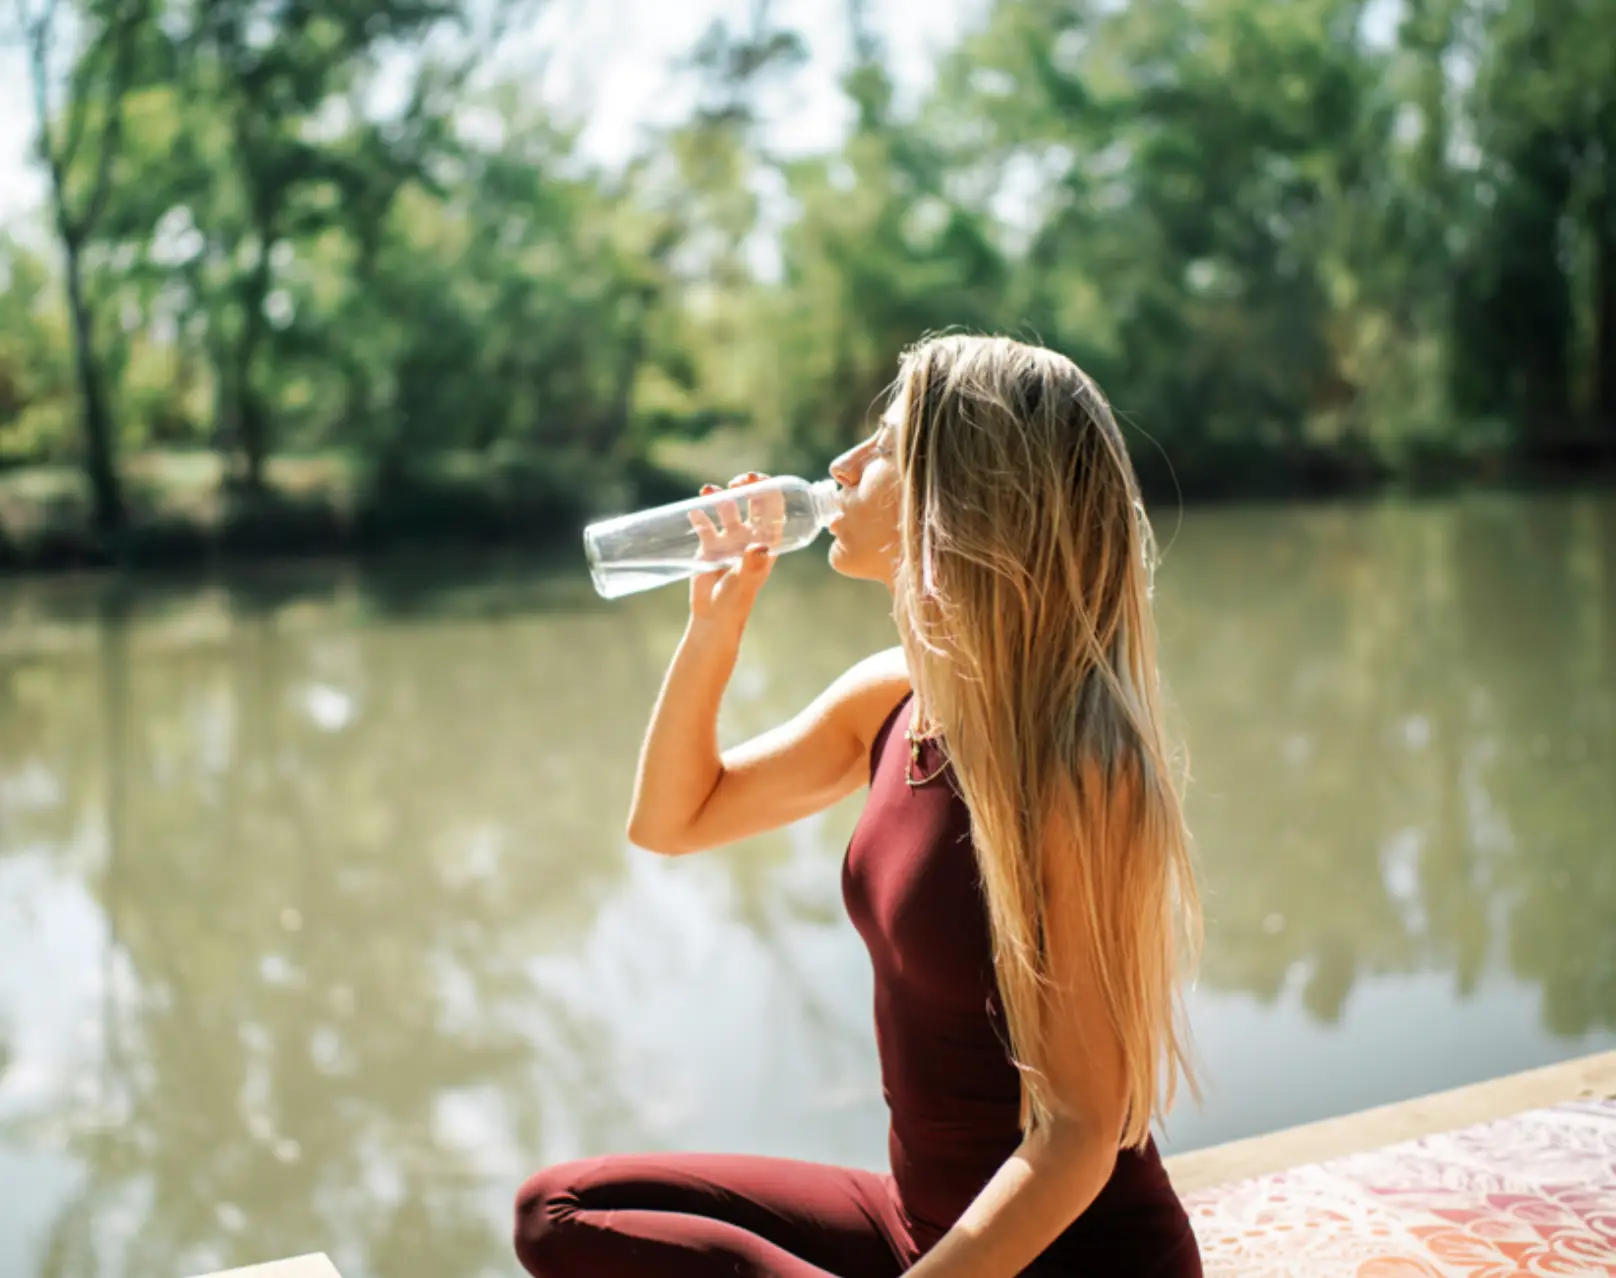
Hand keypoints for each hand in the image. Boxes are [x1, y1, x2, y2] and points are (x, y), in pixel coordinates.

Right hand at [688, 472, 783, 627]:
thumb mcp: (746, 582)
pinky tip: (694, 511)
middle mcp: (750, 536)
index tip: (757, 479)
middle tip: (736, 481)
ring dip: (720, 497)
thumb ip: (753, 565)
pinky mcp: (709, 545)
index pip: (774, 510)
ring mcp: (730, 539)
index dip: (769, 490)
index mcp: (767, 542)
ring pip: (727, 509)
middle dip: (746, 487)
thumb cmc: (736, 601)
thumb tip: (760, 547)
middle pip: (753, 503)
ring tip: (708, 491)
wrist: (713, 615)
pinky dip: (700, 515)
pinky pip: (705, 524)